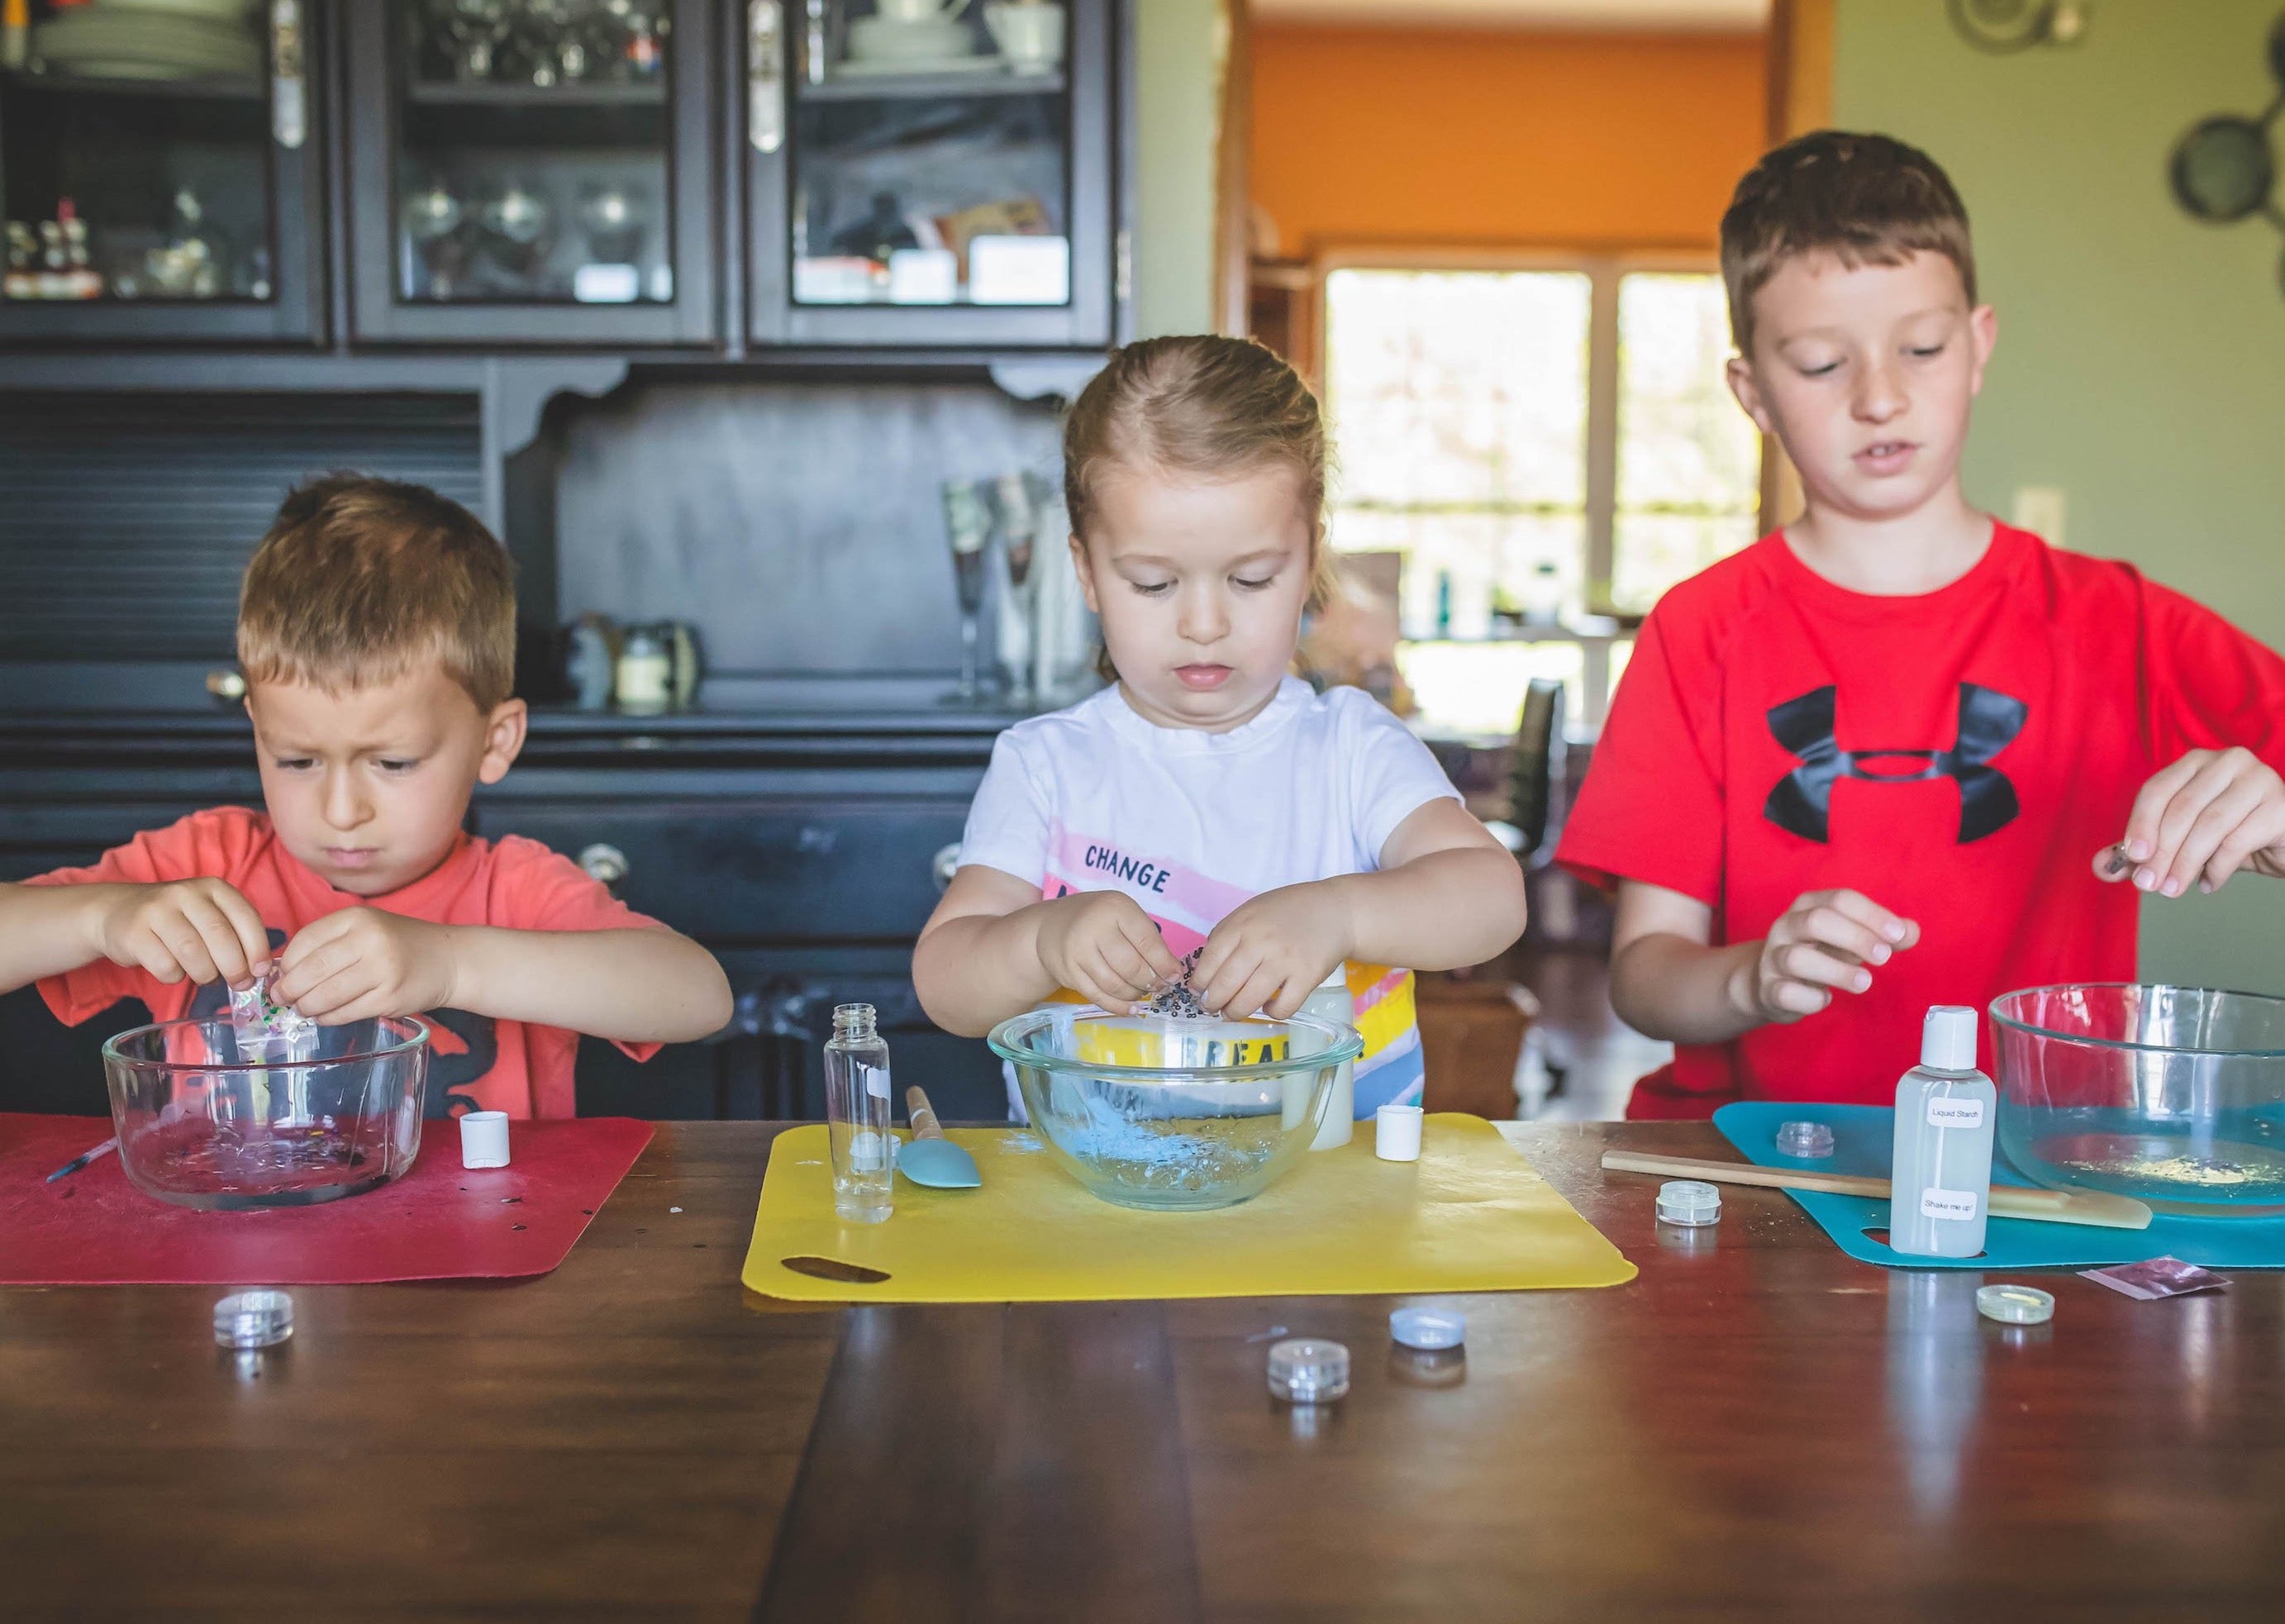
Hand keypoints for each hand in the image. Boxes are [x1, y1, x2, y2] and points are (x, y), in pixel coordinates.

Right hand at [97, 879, 270, 989]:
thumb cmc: (177, 921)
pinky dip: (176, 977)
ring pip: (194, 954)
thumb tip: (258, 970)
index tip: (261, 971)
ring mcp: (157, 911)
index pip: (246, 918)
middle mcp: (186, 893)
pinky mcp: (134, 933)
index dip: (258, 948)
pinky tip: (174, 969)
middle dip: (235, 967)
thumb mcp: (209, 916)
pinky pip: (166, 966)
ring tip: (205, 976)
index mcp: (213, 888)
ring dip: (206, 974)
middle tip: (239, 983)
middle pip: (220, 937)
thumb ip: (234, 935)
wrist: (117, 912)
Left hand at [271, 907, 456, 1025]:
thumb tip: (282, 973)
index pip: (303, 943)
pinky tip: (327, 1015)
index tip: (279, 978)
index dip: (285, 965)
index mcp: (356, 918)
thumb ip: (328, 943)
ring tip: (305, 1009)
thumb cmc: (398, 945)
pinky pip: (344, 1013)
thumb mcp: (365, 928)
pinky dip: (328, 1018)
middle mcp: (369, 940)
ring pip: (324, 996)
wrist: (448, 960)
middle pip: (310, 971)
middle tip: (283, 999)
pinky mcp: (389, 998)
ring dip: (307, 1007)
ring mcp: (381, 970)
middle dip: (289, 990)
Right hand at [1034, 891, 1182, 1013]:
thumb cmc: (1097, 920)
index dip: (1164, 963)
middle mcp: (1094, 927)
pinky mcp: (1068, 972)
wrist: (1051, 926)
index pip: (1147, 941)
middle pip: (1131, 966)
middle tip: (1159, 987)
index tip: (1175, 977)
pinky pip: (1098, 996)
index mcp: (1114, 908)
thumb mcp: (1122, 916)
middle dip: (1151, 982)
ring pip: (1115, 984)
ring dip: (1135, 994)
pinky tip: (1131, 1008)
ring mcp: (1078, 951)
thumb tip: (1172, 973)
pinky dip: (1118, 1006)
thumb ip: (1147, 940)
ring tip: (1143, 992)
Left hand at [1191, 881, 1352, 1020]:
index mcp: (1242, 924)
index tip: (1198, 992)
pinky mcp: (1307, 977)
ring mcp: (1285, 960)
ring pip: (1249, 1001)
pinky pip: (1283, 1007)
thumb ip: (1227, 935)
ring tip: (1232, 1013)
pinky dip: (1271, 1013)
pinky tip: (1269, 1007)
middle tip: (1211, 1008)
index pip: (1209, 961)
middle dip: (1212, 1003)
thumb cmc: (1288, 912)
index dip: (1199, 983)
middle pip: (1225, 984)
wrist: (1335, 911)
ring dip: (1235, 1012)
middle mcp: (1261, 942)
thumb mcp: (1251, 911)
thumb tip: (1205, 970)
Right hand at [1735, 888, 1918, 1025]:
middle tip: (1883, 957)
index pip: (1840, 900)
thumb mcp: (1850, 937)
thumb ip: (1882, 934)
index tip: (1898, 934)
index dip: (1872, 915)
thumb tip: (1910, 931)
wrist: (1767, 981)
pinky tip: (1825, 999)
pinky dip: (1810, 998)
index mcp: (1808, 906)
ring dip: (1836, 970)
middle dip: (1855, 937)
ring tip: (1864, 982)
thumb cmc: (1819, 953)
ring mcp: (1773, 958)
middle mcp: (1786, 926)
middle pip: (1817, 921)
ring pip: (1797, 958)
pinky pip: (1786, 993)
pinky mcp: (1768, 989)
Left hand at [2097, 747, 2284, 895]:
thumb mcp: (2181, 842)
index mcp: (2196, 762)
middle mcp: (2227, 762)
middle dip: (2161, 852)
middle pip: (2181, 809)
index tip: (2132, 858)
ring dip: (2184, 863)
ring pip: (2209, 826)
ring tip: (2172, 889)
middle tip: (2148, 884)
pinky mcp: (2281, 806)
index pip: (2157, 789)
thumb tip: (2100, 868)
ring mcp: (2258, 780)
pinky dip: (2217, 869)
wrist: (2283, 843)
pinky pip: (2238, 841)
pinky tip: (2207, 884)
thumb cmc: (2229, 836)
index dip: (2140, 824)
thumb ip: (2142, 852)